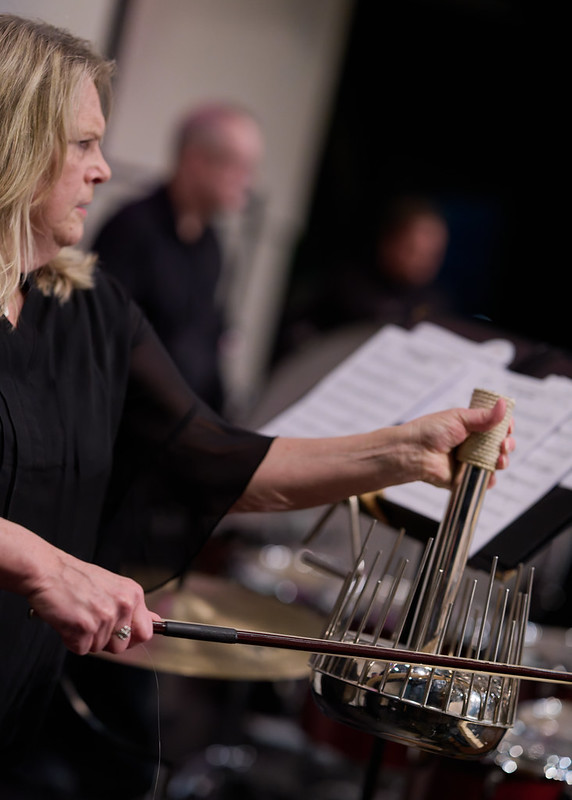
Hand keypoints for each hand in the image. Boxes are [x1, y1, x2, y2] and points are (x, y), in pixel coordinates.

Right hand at [26, 550, 160, 655]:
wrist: (46, 571)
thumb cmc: (75, 579)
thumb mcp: (113, 587)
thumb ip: (132, 608)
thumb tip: (155, 622)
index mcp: (133, 594)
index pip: (146, 631)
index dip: (131, 639)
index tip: (121, 636)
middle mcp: (123, 604)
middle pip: (122, 646)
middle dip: (106, 641)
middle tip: (91, 622)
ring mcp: (105, 617)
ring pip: (99, 648)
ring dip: (86, 638)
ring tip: (78, 615)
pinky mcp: (85, 627)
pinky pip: (81, 649)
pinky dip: (71, 640)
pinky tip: (68, 621)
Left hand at [404, 398, 514, 488]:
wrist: (413, 452)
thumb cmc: (430, 431)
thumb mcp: (459, 418)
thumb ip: (483, 416)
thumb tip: (504, 404)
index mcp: (472, 427)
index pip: (497, 427)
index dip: (505, 427)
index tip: (508, 427)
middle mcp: (473, 444)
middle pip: (501, 445)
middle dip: (507, 444)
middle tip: (503, 444)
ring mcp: (470, 462)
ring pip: (496, 464)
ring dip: (503, 460)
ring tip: (499, 458)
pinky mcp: (466, 478)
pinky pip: (484, 481)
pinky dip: (490, 479)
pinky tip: (490, 473)